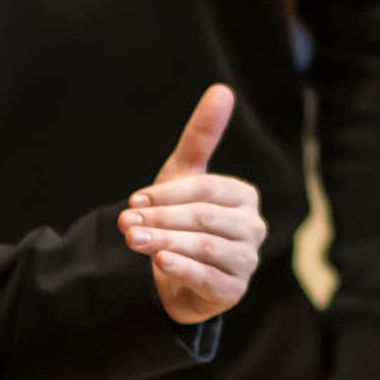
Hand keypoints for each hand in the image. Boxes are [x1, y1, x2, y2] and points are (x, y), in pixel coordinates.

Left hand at [119, 84, 265, 323]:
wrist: (175, 277)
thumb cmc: (181, 219)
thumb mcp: (184, 177)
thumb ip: (202, 136)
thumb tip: (222, 89)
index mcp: (244, 197)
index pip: (207, 190)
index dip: (168, 194)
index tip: (134, 201)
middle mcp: (253, 228)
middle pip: (205, 217)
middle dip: (162, 218)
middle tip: (126, 222)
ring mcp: (246, 261)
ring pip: (205, 246)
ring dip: (165, 241)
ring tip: (133, 240)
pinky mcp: (233, 290)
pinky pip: (208, 277)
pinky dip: (182, 268)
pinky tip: (160, 262)